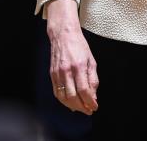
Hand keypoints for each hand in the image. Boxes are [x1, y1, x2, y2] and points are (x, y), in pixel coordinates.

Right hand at [47, 0, 97, 114]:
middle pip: (73, 97)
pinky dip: (63, 101)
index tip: (95, 106)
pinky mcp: (52, 75)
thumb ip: (93, 79)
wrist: (63, 35)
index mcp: (78, 66)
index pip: (84, 90)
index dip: (90, 102)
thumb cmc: (79, 45)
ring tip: (81, 108)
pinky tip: (70, 103)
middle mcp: (66, 71)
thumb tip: (93, 95)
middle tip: (89, 110)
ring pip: (63, 97)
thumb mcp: (91, 60)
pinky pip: (57, 92)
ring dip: (72, 106)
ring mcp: (57, 74)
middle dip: (82, 107)